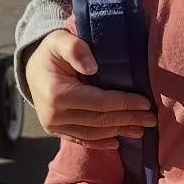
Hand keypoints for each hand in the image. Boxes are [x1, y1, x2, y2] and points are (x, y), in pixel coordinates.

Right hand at [27, 29, 155, 143]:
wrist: (31, 69)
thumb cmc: (51, 52)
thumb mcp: (60, 40)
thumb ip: (75, 48)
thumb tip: (93, 67)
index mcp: (57, 93)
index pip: (99, 102)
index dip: (124, 103)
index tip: (145, 103)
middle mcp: (54, 115)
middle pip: (99, 120)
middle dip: (128, 119)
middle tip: (152, 119)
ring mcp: (54, 126)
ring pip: (93, 133)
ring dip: (119, 132)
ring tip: (141, 129)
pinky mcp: (56, 131)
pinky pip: (81, 140)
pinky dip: (100, 143)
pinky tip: (117, 142)